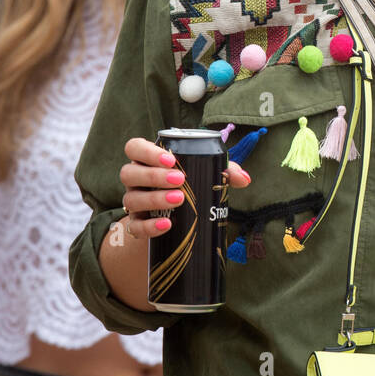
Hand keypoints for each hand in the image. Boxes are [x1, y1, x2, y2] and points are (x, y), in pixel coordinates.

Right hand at [120, 136, 250, 240]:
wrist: (176, 224)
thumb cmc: (190, 188)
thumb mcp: (206, 175)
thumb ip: (224, 171)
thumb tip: (244, 179)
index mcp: (147, 161)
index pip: (134, 148)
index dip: (147, 152)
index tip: (171, 159)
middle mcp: (135, 180)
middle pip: (130, 173)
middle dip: (154, 175)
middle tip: (180, 179)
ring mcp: (133, 203)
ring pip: (131, 198)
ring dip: (155, 198)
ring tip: (180, 199)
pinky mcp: (135, 226)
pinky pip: (135, 227)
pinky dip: (149, 226)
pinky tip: (167, 224)